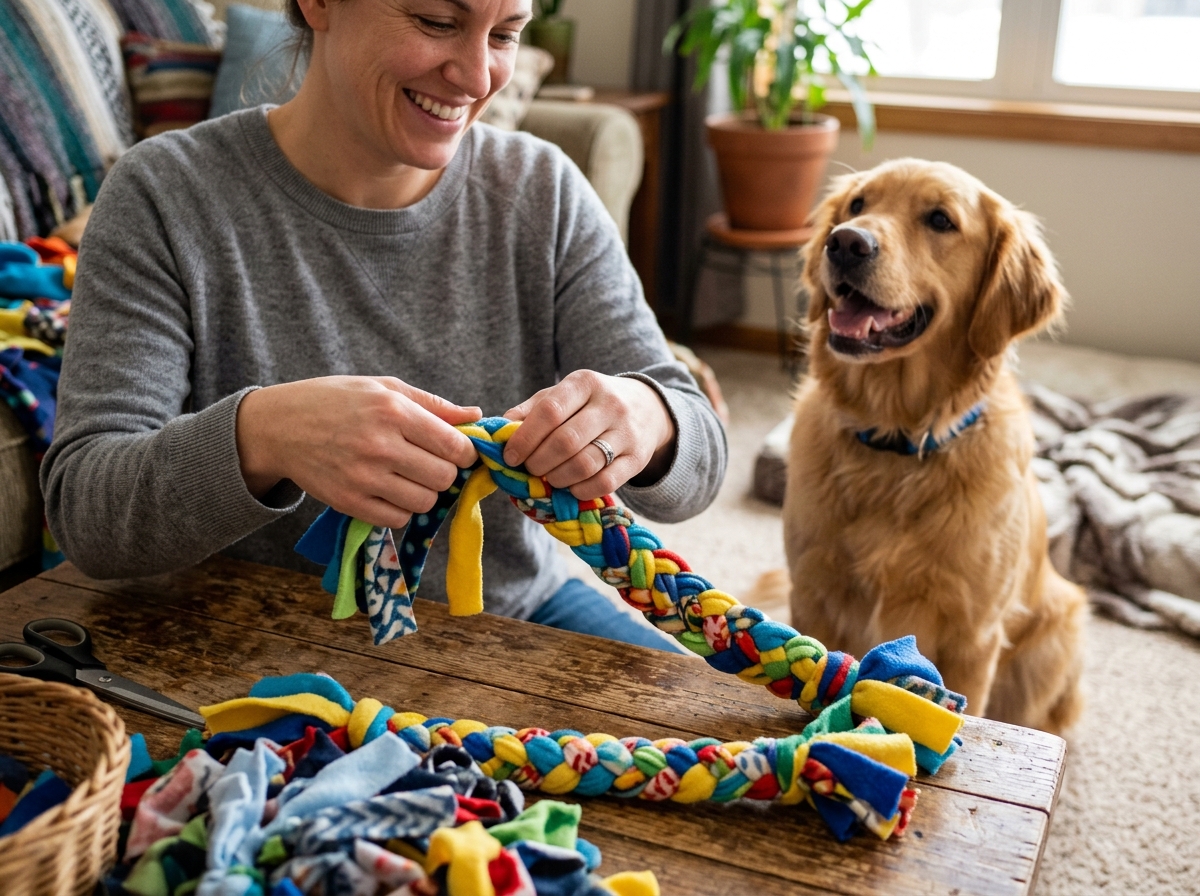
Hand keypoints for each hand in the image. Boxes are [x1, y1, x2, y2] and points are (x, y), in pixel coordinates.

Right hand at [236, 376, 480, 527]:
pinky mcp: (349, 503)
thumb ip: (433, 404)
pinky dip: (401, 509)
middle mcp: (380, 446)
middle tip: (429, 464)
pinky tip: (389, 491)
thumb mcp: (383, 388)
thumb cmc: (336, 401)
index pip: (453, 447)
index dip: (464, 453)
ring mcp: (363, 478)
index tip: (457, 452)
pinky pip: (397, 519)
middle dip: (444, 473)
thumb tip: (476, 417)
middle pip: (443, 478)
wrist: (279, 426)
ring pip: (424, 502)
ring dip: (423, 493)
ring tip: (408, 477)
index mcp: (393, 411)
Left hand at [501, 370, 675, 500]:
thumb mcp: (563, 395)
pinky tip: (571, 487)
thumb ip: (530, 410)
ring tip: (549, 478)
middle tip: (529, 470)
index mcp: (585, 383)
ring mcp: (627, 432)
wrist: (648, 408)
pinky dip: (581, 490)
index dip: (525, 438)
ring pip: (585, 464)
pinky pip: (605, 482)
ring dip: (557, 478)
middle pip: (565, 441)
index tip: (510, 456)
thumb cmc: (591, 403)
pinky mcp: (638, 458)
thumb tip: (499, 432)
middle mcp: (610, 404)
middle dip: (539, 462)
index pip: (550, 411)